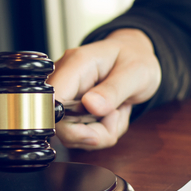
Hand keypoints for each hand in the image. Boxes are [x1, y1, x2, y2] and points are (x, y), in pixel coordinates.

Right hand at [49, 29, 161, 148]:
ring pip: (71, 133)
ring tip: (118, 112)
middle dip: (92, 133)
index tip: (95, 132)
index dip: (67, 124)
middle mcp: (66, 79)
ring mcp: (68, 95)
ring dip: (100, 132)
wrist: (138, 57)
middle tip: (116, 118)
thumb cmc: (136, 59)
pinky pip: (81, 132)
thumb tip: (90, 105)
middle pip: (59, 124)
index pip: (52, 99)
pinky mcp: (73, 108)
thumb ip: (113, 91)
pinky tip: (112, 114)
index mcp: (77, 64)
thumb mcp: (135, 73)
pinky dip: (101, 131)